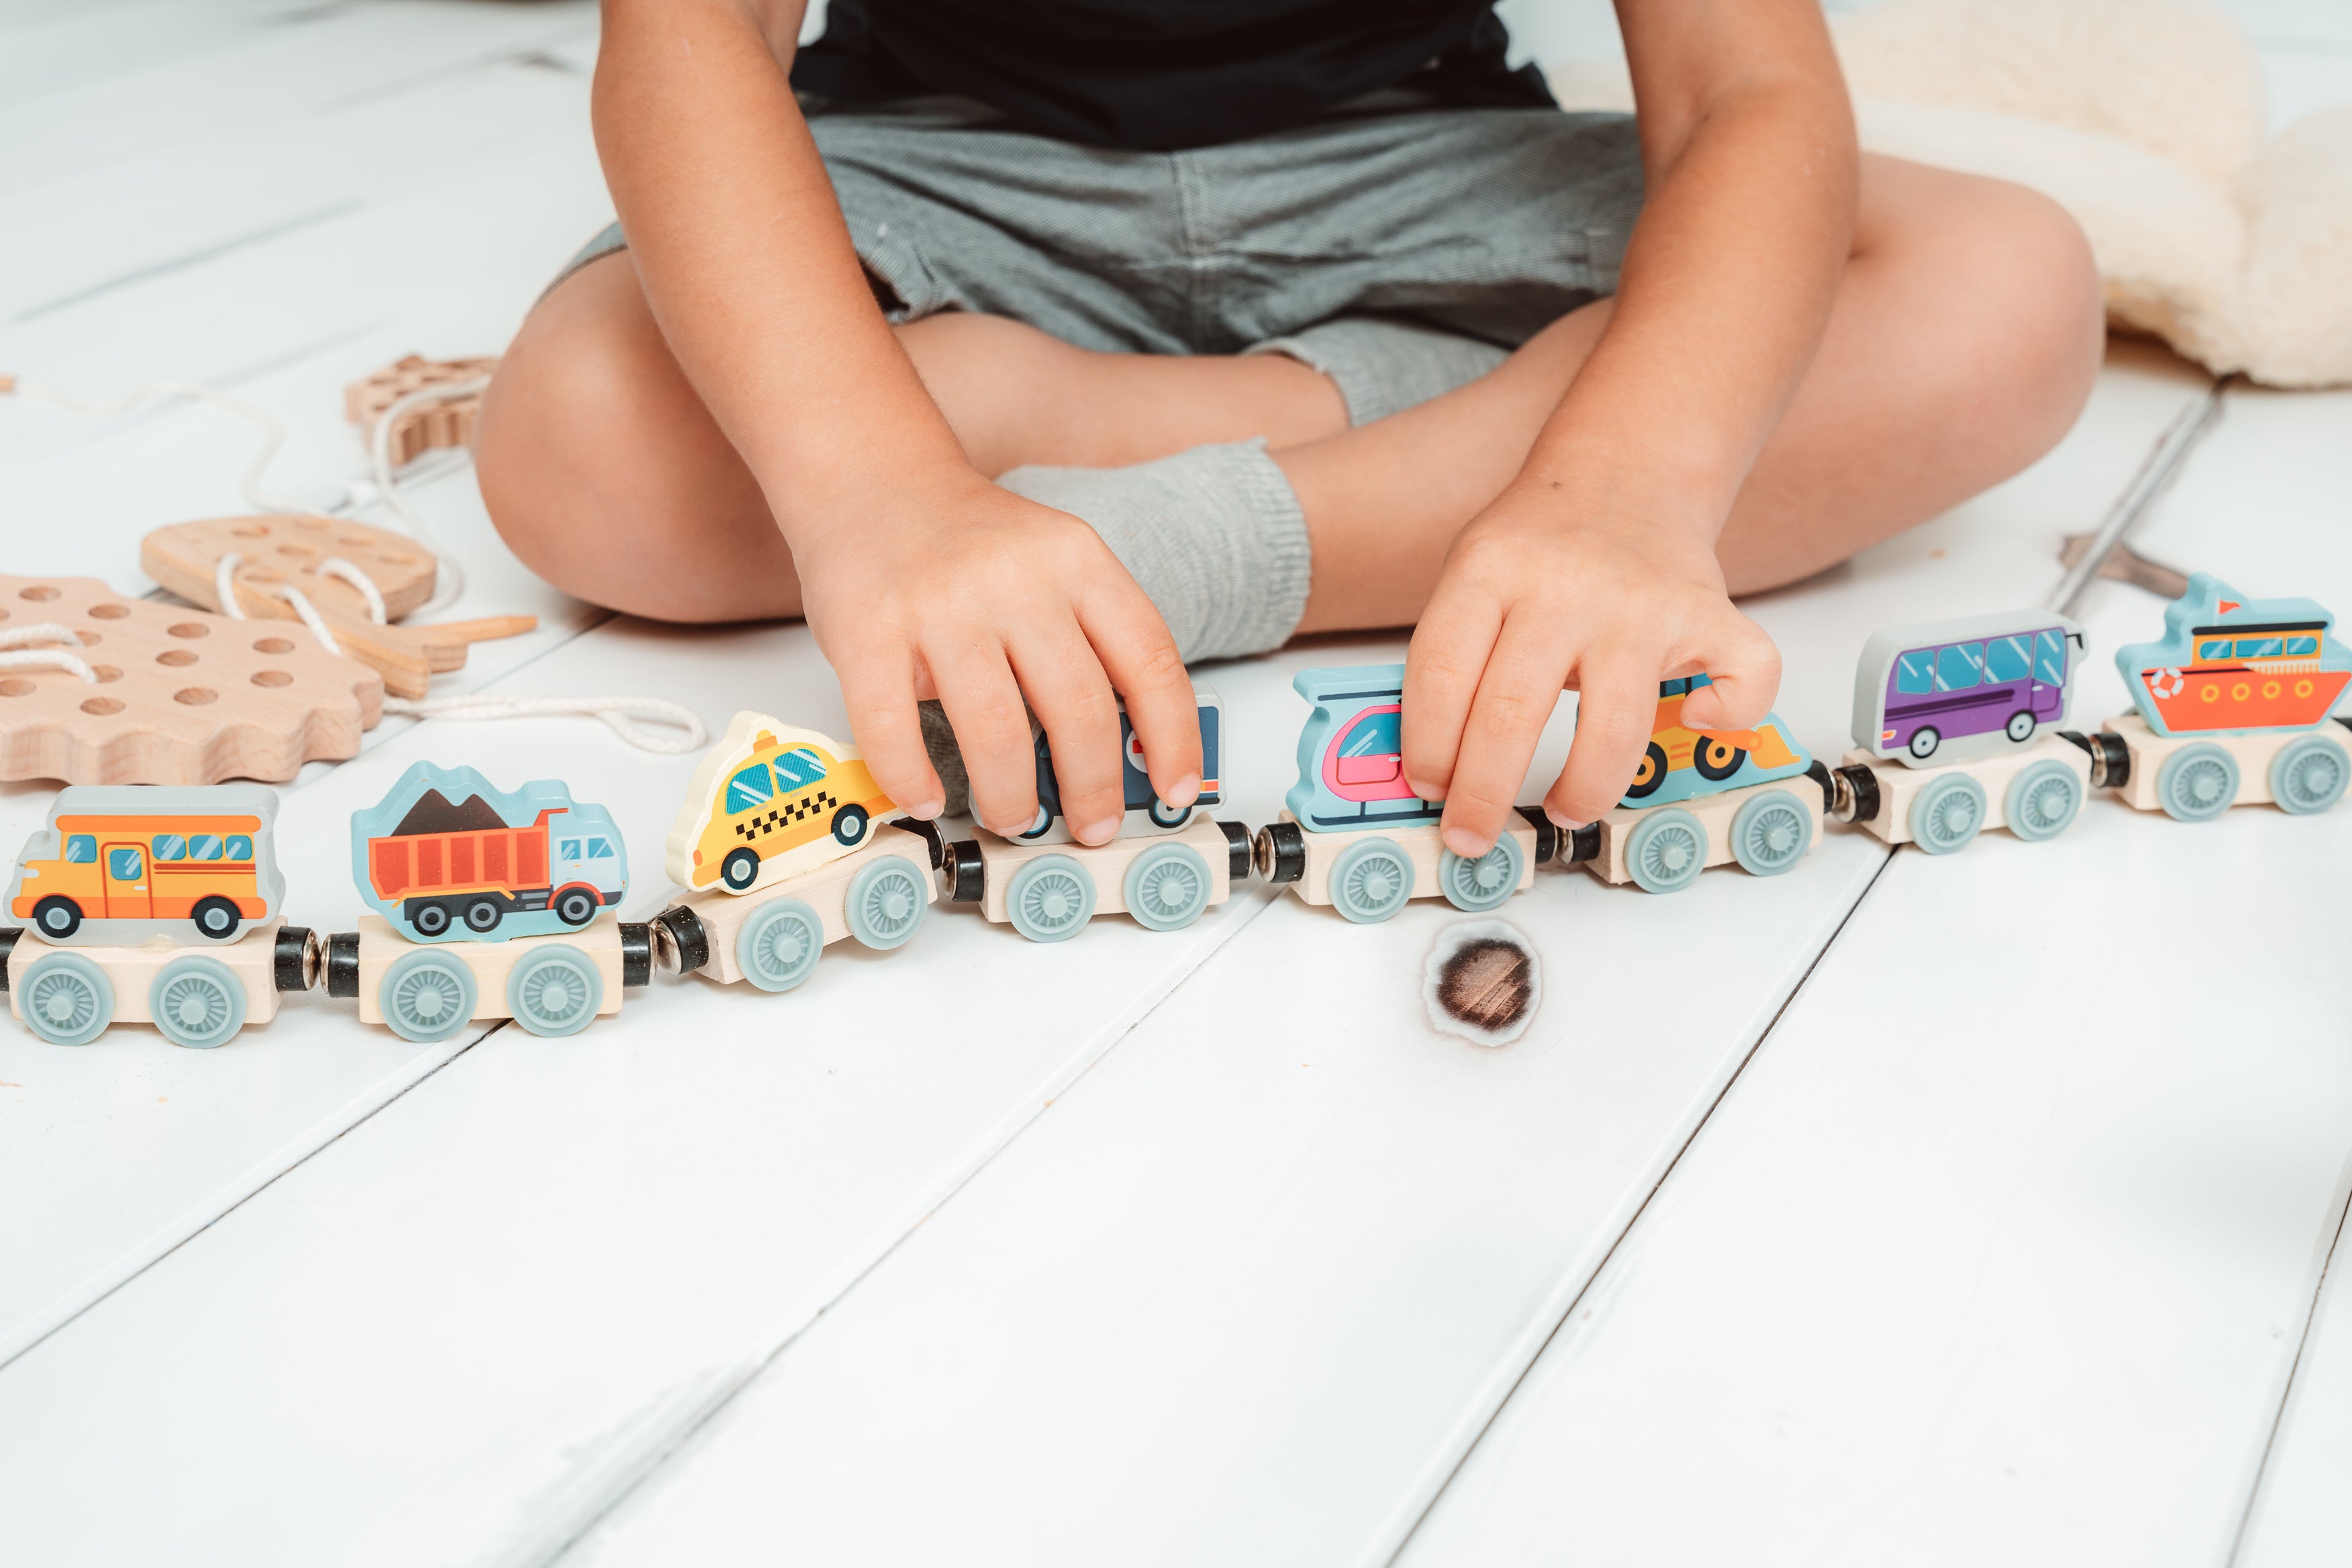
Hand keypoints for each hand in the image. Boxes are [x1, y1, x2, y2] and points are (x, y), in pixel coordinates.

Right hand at [794, 463, 1201, 845]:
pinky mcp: (867, 630)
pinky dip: (913, 779)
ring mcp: (938, 605)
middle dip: (1093, 786)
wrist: (874, 479)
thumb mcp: (1055, 561)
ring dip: (1010, 797)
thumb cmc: (969, 541)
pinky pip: (893, 728)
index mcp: (1076, 561)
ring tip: (1013, 817)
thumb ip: (1090, 635)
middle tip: (1092, 824)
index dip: (1173, 736)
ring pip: (995, 730)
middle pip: (1078, 707)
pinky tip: (928, 798)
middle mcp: (1013, 579)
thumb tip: (1127, 749)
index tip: (1178, 788)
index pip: (1149, 659)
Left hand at [1400, 473, 1780, 855]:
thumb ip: (1456, 654)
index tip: (1432, 788)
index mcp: (1490, 568)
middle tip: (1474, 835)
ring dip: (1584, 788)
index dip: (1430, 747)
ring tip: (1564, 806)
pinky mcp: (1707, 611)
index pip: (1440, 673)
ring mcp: (1641, 601)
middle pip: (1510, 711)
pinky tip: (1695, 720)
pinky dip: (1729, 716)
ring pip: (1615, 725)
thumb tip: (1438, 769)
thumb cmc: (1543, 541)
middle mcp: (1565, 584)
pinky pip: (1741, 680)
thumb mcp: (1474, 571)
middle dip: (1483, 794)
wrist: (1626, 469)